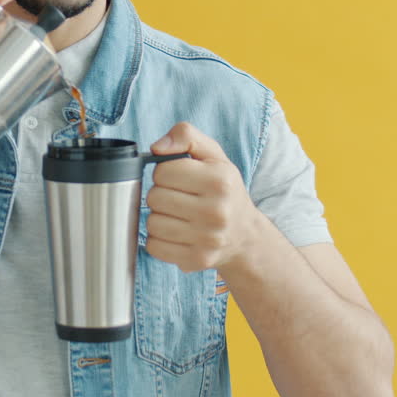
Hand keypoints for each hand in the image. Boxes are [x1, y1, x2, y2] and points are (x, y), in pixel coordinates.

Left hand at [144, 122, 261, 273]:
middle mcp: (216, 211)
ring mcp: (207, 239)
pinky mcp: (196, 259)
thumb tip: (157, 147)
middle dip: (161, 194)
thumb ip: (186, 136)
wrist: (244, 235)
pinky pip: (154, 247)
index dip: (164, 172)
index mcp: (220, 180)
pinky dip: (159, 239)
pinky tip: (176, 233)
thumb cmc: (223, 190)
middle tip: (178, 197)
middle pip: (155, 197)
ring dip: (159, 217)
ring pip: (152, 223)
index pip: (163, 171)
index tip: (178, 177)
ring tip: (177, 215)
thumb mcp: (213, 155)